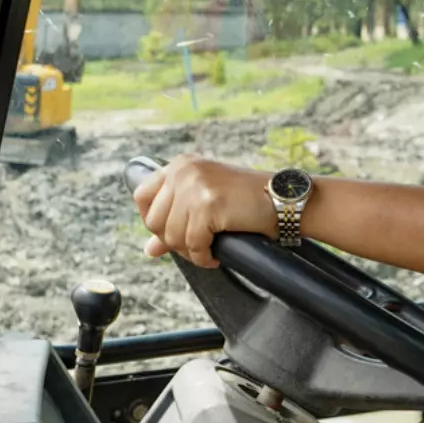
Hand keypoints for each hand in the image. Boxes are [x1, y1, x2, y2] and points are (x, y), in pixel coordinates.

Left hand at [131, 155, 275, 267]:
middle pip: (153, 221)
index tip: (171, 234)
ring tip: (208, 251)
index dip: (152, 221)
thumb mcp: (205, 204)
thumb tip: (150, 250)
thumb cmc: (247, 201)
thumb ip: (175, 220)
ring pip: (172, 236)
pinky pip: (193, 244)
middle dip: (173, 241)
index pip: (141, 195)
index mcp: (180, 165)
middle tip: (196, 247)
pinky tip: (216, 255)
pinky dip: (203, 257)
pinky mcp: (208, 204)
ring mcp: (194, 185)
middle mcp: (183, 171)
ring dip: (190, 252)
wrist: (281, 199)